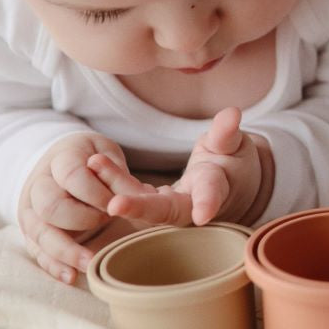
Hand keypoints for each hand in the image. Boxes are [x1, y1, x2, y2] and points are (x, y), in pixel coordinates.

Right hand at [19, 133, 128, 283]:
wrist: (60, 163)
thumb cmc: (91, 158)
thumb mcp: (107, 152)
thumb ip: (118, 170)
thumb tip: (139, 193)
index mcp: (61, 159)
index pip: (73, 176)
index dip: (97, 192)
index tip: (115, 203)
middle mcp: (39, 184)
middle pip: (51, 206)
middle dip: (81, 219)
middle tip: (106, 221)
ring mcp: (31, 209)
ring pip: (40, 232)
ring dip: (66, 250)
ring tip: (90, 263)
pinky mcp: (31, 230)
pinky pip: (37, 250)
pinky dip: (53, 265)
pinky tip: (71, 276)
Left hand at [91, 108, 272, 228]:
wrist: (227, 187)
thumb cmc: (233, 163)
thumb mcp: (233, 145)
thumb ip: (226, 133)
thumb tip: (232, 114)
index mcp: (215, 189)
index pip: (212, 195)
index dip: (207, 204)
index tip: (203, 215)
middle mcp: (190, 205)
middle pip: (165, 211)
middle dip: (140, 208)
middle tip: (115, 204)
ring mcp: (169, 208)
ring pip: (141, 204)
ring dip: (116, 186)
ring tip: (95, 162)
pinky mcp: (153, 205)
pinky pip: (131, 196)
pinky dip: (112, 182)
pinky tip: (95, 164)